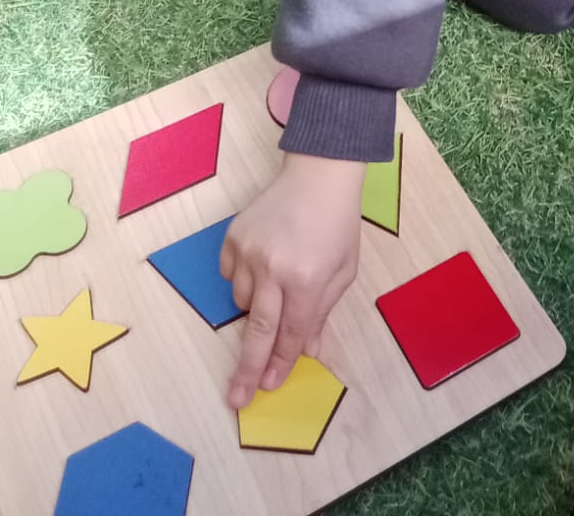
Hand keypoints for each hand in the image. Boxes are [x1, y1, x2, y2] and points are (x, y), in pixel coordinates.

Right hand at [221, 153, 364, 408]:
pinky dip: (243, 279)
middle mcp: (274, 269)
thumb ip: (322, 313)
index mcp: (308, 279)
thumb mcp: (343, 271)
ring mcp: (250, 252)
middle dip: (247, 369)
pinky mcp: (233, 237)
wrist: (318, 174)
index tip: (268, 387)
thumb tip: (306, 352)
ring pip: (242, 302)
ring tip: (278, 282)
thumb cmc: (338, 224)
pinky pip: (230, 276)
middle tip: (236, 398)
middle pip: (258, 331)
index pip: (291, 334)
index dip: (280, 364)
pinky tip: (263, 261)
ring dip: (257, 307)